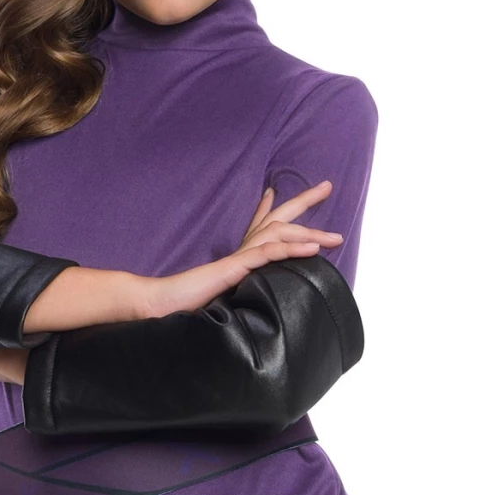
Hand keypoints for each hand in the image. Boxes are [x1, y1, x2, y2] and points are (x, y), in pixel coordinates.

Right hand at [138, 180, 343, 319]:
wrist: (159, 308)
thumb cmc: (181, 308)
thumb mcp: (215, 301)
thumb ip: (230, 296)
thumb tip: (239, 305)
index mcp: (233, 259)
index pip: (257, 226)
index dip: (270, 207)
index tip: (279, 192)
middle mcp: (238, 252)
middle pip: (275, 219)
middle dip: (303, 201)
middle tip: (326, 185)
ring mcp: (237, 259)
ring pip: (278, 234)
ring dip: (309, 232)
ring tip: (335, 236)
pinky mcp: (234, 269)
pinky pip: (267, 254)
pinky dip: (292, 249)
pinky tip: (313, 249)